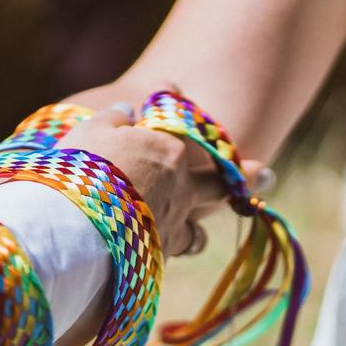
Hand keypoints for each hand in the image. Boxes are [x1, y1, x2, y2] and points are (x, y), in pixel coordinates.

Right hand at [56, 107, 265, 257]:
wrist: (77, 229)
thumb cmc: (82, 172)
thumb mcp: (90, 134)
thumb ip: (110, 120)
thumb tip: (124, 110)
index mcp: (167, 151)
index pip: (178, 120)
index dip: (171, 98)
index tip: (168, 87)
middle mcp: (180, 189)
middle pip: (219, 181)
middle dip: (247, 177)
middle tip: (267, 174)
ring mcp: (172, 225)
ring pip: (196, 231)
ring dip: (197, 230)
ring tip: (196, 233)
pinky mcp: (157, 258)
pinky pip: (171, 254)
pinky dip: (168, 251)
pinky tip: (160, 252)